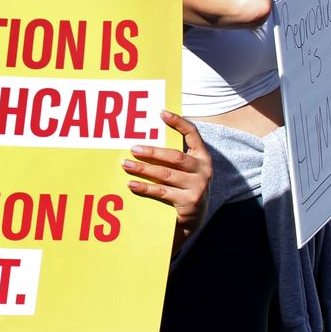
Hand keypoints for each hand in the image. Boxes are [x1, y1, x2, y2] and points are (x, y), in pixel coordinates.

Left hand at [125, 111, 211, 236]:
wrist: (194, 219)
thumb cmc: (183, 186)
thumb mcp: (185, 169)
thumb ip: (172, 155)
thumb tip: (143, 140)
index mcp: (203, 156)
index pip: (193, 134)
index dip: (178, 122)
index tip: (161, 113)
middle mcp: (204, 170)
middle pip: (175, 156)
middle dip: (152, 151)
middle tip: (133, 148)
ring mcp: (198, 187)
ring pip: (166, 174)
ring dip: (143, 169)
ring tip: (126, 165)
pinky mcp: (189, 202)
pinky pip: (162, 191)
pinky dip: (145, 187)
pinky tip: (131, 184)